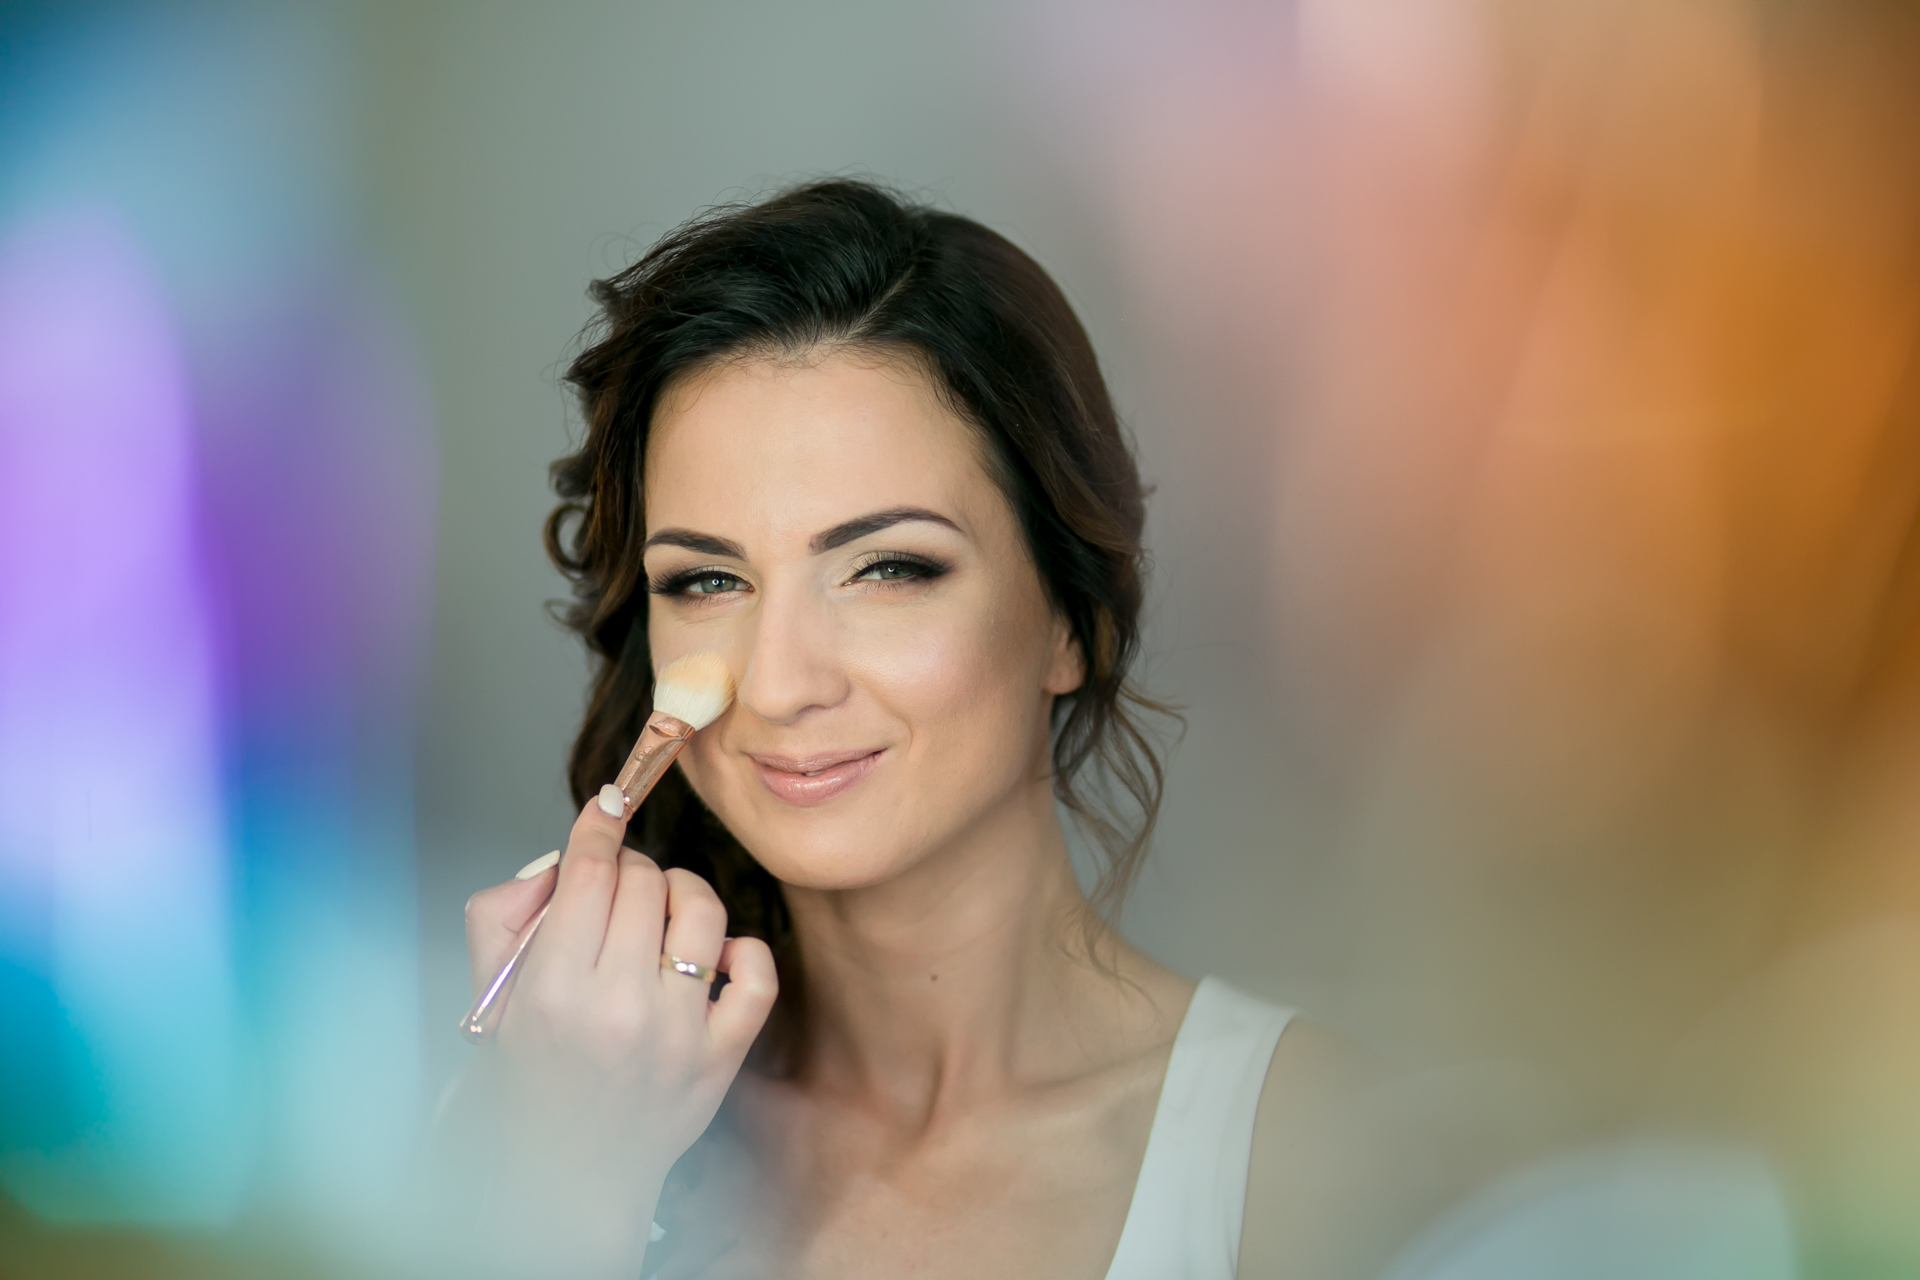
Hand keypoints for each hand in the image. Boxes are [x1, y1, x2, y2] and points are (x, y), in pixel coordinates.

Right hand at [461, 797, 777, 1272]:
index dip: (600, 824)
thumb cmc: (529, 1074)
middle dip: (629, 868)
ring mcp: (678, 1034)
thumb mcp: (492, 994)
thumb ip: (506, 913)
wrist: (566, 1173)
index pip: (589, 871)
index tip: (609, 803)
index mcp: (553, 991)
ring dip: (681, 892)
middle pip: (643, 881)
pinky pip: (757, 972)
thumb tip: (562, 857)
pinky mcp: (720, 1056)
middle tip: (617, 887)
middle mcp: (618, 1009)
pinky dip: (741, 950)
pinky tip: (711, 956)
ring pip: (701, 909)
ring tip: (661, 911)